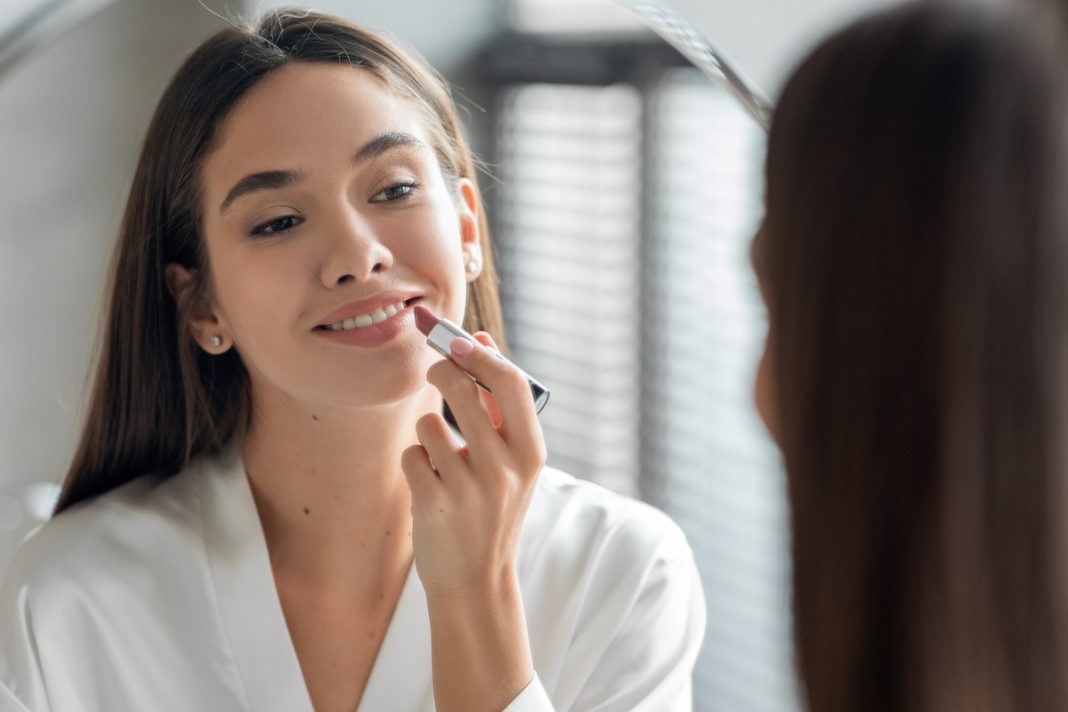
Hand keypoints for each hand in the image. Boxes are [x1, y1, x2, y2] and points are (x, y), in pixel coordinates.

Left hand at [401, 332, 546, 594]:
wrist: (476, 581)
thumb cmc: (493, 510)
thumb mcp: (512, 463)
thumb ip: (497, 404)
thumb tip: (480, 339)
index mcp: (531, 452)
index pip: (512, 383)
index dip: (482, 354)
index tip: (459, 339)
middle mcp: (505, 468)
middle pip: (462, 390)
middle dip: (441, 372)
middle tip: (434, 372)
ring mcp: (470, 488)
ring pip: (430, 423)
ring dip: (428, 433)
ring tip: (442, 461)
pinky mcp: (435, 504)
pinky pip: (412, 454)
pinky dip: (415, 462)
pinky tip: (430, 485)